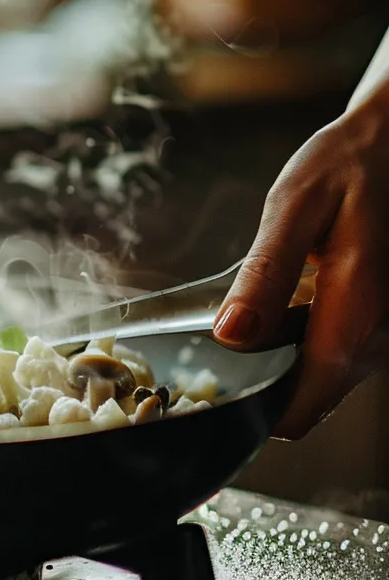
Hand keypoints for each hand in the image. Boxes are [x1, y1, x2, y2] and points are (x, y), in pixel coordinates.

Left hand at [214, 91, 388, 438]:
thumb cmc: (347, 166)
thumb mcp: (296, 207)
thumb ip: (266, 273)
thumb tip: (233, 336)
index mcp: (357, 315)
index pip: (305, 407)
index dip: (256, 413)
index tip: (210, 393)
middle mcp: (379, 338)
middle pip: (311, 401)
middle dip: (259, 388)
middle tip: (208, 353)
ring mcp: (382, 335)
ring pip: (322, 382)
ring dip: (277, 366)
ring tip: (237, 324)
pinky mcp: (377, 324)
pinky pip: (332, 357)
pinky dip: (296, 346)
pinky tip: (270, 311)